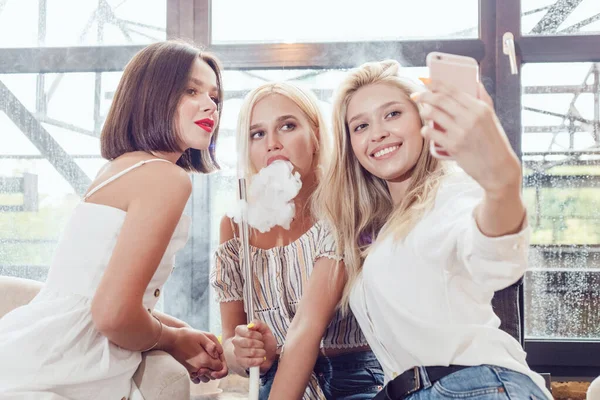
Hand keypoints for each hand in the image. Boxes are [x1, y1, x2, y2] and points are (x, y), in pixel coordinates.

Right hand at [164, 327, 225, 376]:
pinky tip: (202, 367)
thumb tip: (218, 354)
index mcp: (203, 359)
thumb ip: (212, 345)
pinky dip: (201, 376)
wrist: (171, 340)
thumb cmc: (186, 336)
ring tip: (208, 362)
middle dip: (217, 368)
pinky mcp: (188, 371)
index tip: (218, 354)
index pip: (219, 367)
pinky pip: (197, 380)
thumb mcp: (201, 336)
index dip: (221, 361)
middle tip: (214, 357)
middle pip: (214, 374)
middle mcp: (198, 368)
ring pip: (207, 379)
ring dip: (210, 372)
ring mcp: (192, 371)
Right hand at [232, 320, 277, 373]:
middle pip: (249, 342)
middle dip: (260, 344)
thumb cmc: (264, 341)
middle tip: (262, 345)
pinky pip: (250, 362)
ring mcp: (237, 352)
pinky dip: (259, 360)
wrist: (266, 355)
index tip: (260, 337)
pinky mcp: (240, 362)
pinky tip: (261, 358)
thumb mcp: (265, 330)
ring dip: (261, 352)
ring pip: (251, 352)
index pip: (249, 333)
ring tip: (262, 351)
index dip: (258, 335)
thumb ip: (258, 324)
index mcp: (240, 330)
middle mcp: (235, 340)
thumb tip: (251, 325)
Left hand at [413, 80, 521, 196]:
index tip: (425, 80)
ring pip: (434, 114)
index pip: (453, 90)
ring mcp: (462, 132)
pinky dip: (425, 130)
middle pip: (441, 100)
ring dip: (424, 111)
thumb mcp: (492, 117)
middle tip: (416, 95)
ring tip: (422, 111)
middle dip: (425, 95)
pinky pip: (432, 134)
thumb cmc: (494, 141)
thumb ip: (483, 98)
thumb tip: (475, 81)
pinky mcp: (454, 146)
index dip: (436, 83)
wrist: (498, 168)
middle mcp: (471, 117)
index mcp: (480, 108)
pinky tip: (425, 130)